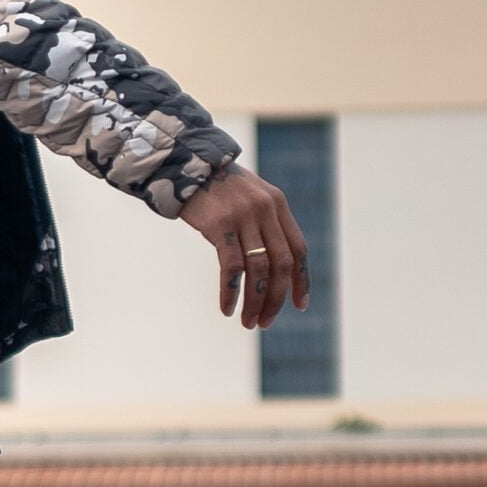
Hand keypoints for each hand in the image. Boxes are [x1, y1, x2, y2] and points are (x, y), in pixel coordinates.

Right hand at [178, 167, 309, 328]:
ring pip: (258, 270)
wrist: (185, 164)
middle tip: (265, 321)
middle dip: (276, 298)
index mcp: (277, 205)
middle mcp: (265, 210)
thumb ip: (266, 222)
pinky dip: (231, 292)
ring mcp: (244, 217)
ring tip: (248, 322)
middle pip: (281, 264)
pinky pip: (232, 267)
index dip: (301, 280)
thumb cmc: (217, 187)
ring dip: (255, 301)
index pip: (298, 249)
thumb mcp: (251, 197)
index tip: (299, 305)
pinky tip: (227, 308)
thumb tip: (274, 264)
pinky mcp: (221, 225)